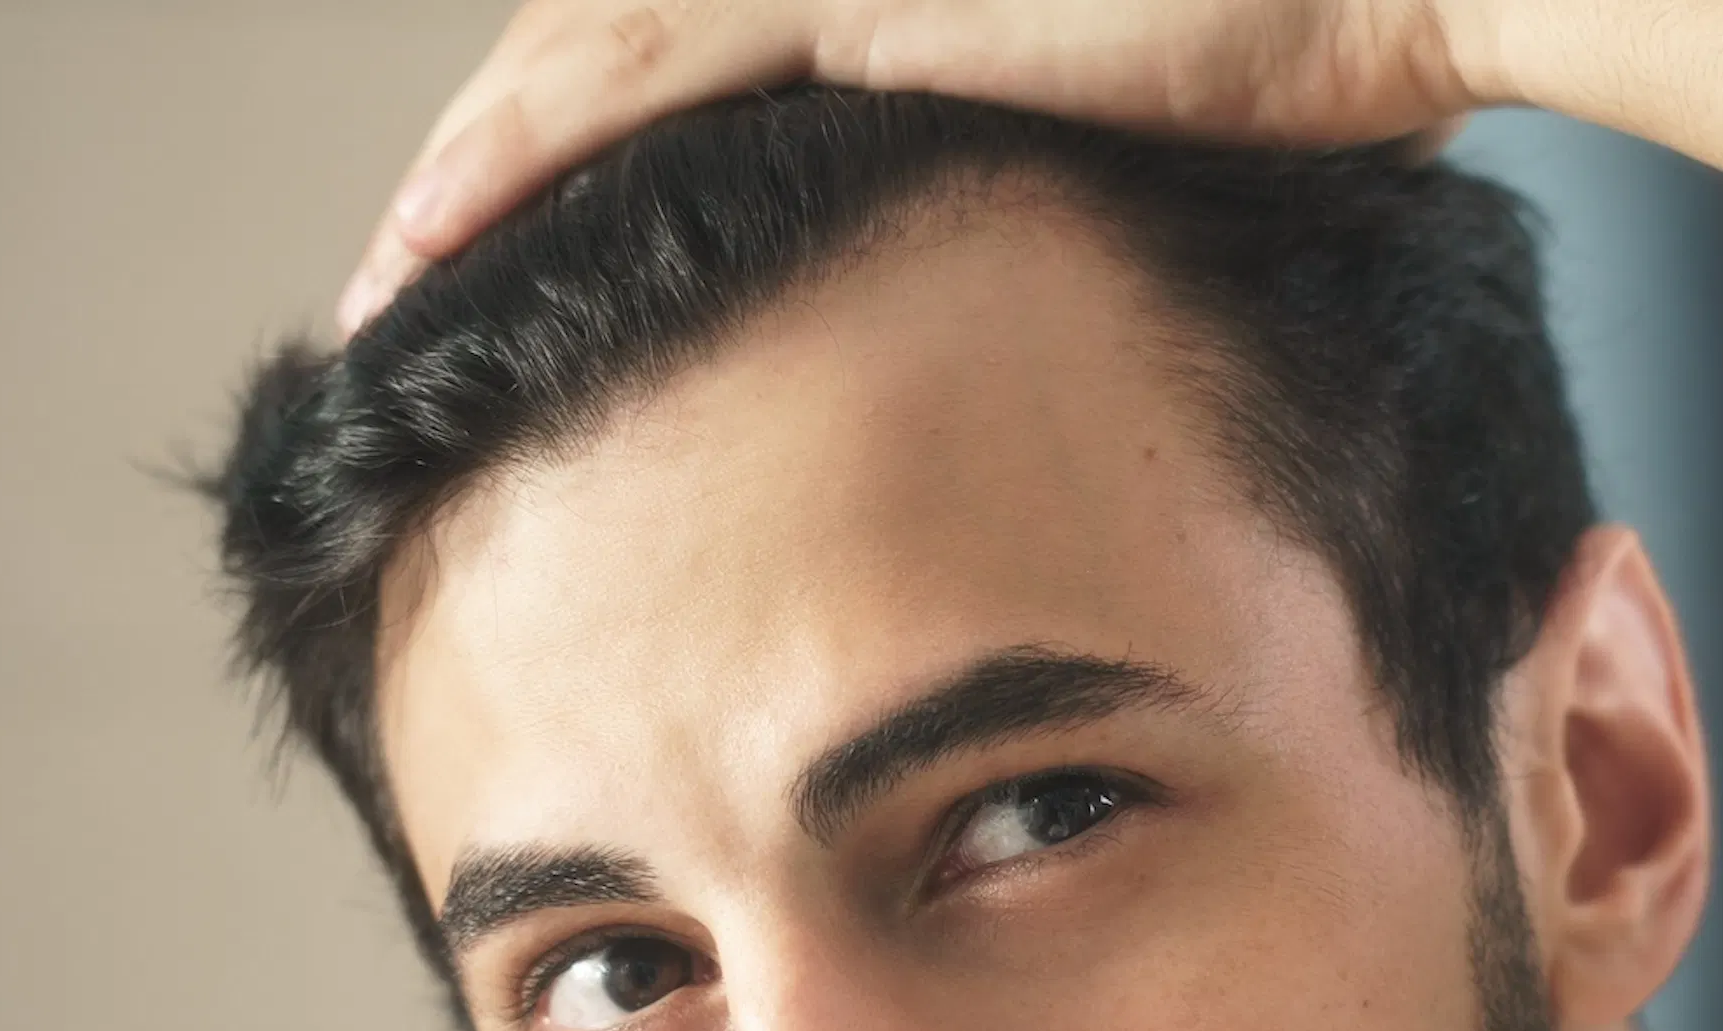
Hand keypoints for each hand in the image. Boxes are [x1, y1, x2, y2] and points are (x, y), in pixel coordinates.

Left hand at [339, 0, 1483, 329]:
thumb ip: (1063, 176)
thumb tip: (1060, 297)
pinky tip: (437, 239)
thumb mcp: (1161, 139)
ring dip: (469, 174)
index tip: (525, 264)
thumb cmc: (1338, 60)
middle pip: (605, 41)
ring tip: (384, 288)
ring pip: (585, 52)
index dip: (586, 149)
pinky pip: (636, 80)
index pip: (693, 50)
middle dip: (492, 165)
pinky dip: (523, 161)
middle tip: (405, 285)